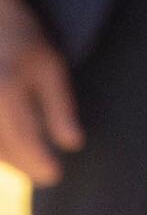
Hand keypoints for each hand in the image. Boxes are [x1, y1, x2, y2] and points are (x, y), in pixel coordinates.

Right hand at [0, 0, 76, 189]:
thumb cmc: (20, 38)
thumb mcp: (49, 66)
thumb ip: (60, 106)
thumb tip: (72, 144)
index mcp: (5, 92)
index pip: (22, 140)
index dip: (38, 163)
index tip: (55, 176)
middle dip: (21, 164)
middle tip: (44, 173)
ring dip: (5, 156)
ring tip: (28, 160)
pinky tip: (11, 145)